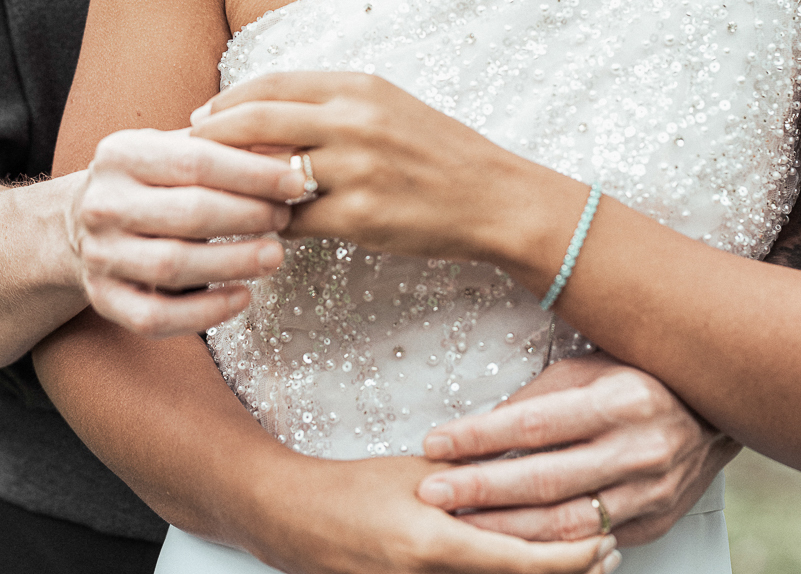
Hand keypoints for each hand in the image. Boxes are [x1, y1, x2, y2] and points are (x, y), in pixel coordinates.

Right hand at [66, 126, 308, 335]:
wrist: (82, 221)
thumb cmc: (149, 180)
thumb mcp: (174, 147)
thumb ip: (226, 144)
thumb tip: (290, 147)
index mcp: (123, 154)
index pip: (197, 161)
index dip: (253, 174)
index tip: (295, 182)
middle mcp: (104, 203)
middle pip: (189, 213)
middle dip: (249, 217)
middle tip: (285, 218)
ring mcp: (100, 254)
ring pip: (173, 266)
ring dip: (233, 263)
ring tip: (273, 256)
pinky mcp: (103, 298)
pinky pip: (154, 317)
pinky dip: (203, 314)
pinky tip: (241, 297)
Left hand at [190, 71, 560, 271]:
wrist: (493, 197)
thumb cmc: (438, 150)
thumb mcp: (388, 106)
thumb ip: (331, 106)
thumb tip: (265, 115)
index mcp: (358, 86)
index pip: (271, 84)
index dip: (226, 101)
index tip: (199, 117)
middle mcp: (354, 120)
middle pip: (256, 121)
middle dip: (210, 138)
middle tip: (184, 154)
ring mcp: (357, 169)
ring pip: (268, 175)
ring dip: (232, 187)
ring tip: (207, 196)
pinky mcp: (361, 217)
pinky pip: (294, 222)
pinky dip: (268, 225)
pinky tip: (253, 229)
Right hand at [243, 452, 620, 573]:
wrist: (295, 521)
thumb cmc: (352, 490)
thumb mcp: (418, 473)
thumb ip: (470, 480)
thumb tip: (525, 470)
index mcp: (434, 546)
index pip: (520, 561)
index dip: (568, 557)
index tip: (604, 541)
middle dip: (569, 571)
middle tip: (610, 552)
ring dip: (542, 573)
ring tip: (585, 559)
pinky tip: (526, 562)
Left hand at [417, 355, 740, 547]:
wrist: (711, 415)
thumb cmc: (642, 380)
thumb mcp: (589, 369)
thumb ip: (539, 399)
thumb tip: (484, 425)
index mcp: (618, 401)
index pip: (534, 423)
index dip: (480, 436)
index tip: (436, 442)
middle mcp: (635, 450)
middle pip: (544, 480)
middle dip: (480, 489)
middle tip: (432, 491)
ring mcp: (646, 493)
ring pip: (564, 525)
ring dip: (505, 529)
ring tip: (459, 523)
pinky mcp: (650, 525)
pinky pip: (589, 545)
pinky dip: (547, 549)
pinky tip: (511, 546)